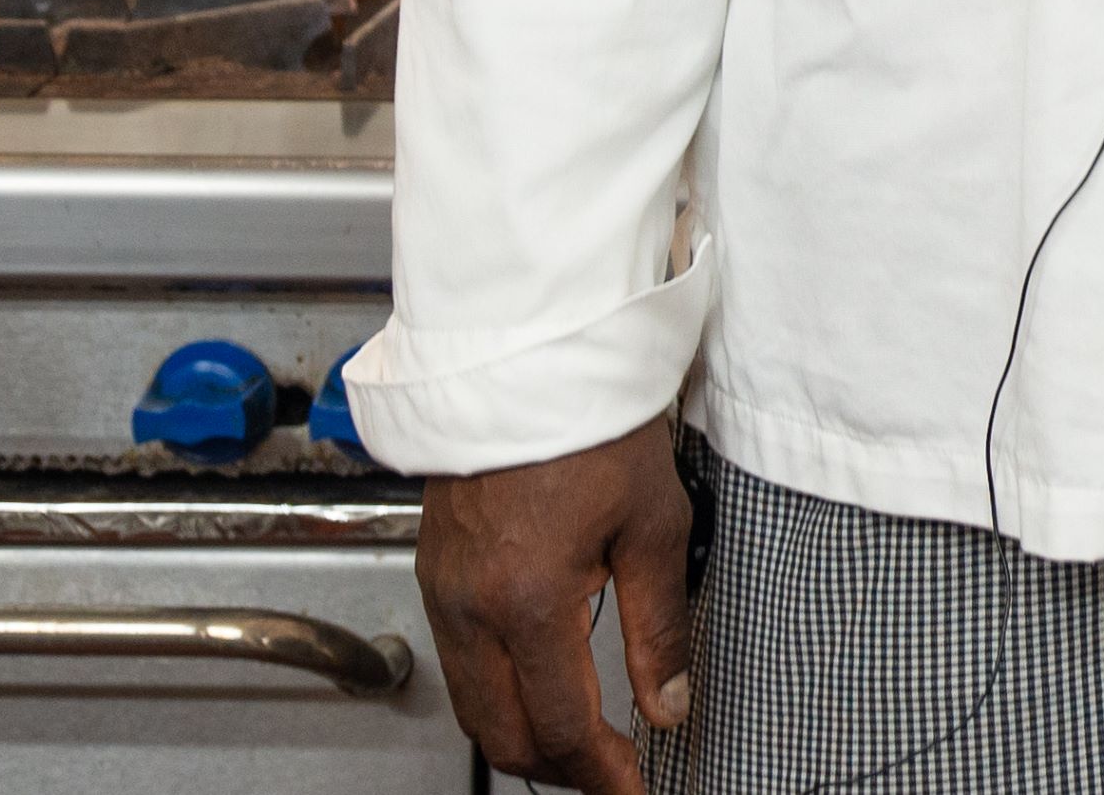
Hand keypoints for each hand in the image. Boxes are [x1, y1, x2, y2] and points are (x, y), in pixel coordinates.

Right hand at [419, 416, 694, 792]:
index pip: (564, 726)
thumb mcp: (654, 525)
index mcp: (529, 601)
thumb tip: (668, 704)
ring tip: (581, 744)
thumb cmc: (592, 419)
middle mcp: (472, 607)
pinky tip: (537, 686)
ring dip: (524, 738)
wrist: (527, 352)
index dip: (604, 774)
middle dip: (560, 770)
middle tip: (611, 775)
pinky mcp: (436, 571)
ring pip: (472, 707)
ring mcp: (444, 591)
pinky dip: (495, 694)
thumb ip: (659, 627)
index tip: (636, 789)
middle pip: (505, 735)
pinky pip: (456, 663)